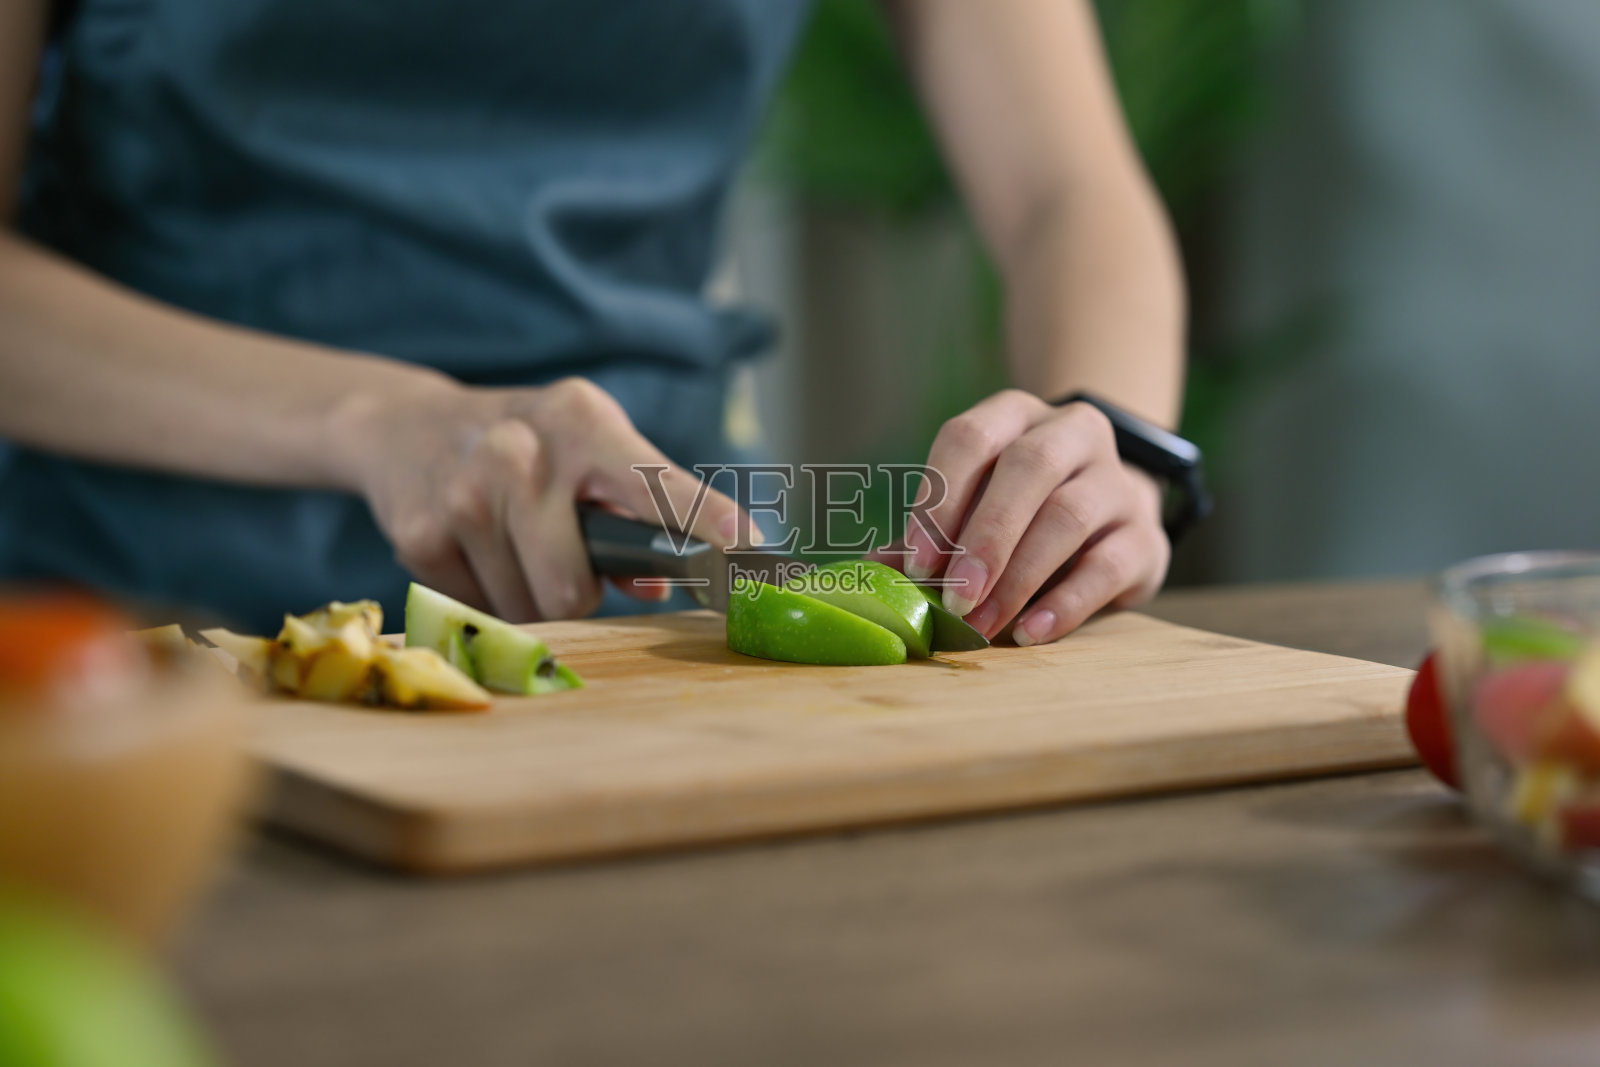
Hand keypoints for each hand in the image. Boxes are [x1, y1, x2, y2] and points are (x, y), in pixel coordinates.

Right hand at [339, 376, 755, 621]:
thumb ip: (636, 508)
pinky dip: (485, 595)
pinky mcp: (419, 537)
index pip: (656, 485)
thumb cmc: (529, 445)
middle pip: (575, 588)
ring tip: (513, 545)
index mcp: (582, 422)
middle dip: (578, 591)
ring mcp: (464, 496)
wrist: (405, 425)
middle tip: (562, 556)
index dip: (707, 525)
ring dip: (531, 596)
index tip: (750, 551)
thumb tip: (662, 587)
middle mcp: (520, 453)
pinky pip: (479, 611)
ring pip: (529, 609)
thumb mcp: (588, 447)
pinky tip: (474, 549)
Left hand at [898, 389, 1169, 644]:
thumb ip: (930, 537)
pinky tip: (1031, 631)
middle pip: (1028, 467)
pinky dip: (1065, 603)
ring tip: (983, 624)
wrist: (1110, 521)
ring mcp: (1117, 482)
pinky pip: (1107, 565)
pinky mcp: (1146, 535)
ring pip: (1069, 515)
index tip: (918, 562)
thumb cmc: (1022, 514)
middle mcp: (1072, 434)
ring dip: (1018, 577)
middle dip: (985, 536)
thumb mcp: (974, 512)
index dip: (940, 498)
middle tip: (955, 597)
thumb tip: (873, 571)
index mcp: (1017, 417)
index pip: (970, 437)